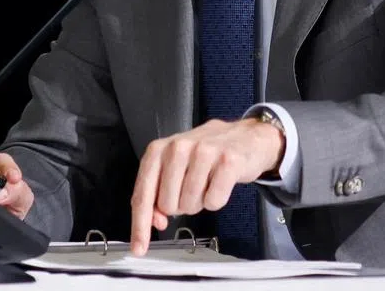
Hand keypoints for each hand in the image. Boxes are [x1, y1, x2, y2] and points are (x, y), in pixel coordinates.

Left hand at [129, 118, 284, 255]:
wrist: (245, 137)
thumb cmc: (206, 153)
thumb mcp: (175, 167)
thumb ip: (158, 192)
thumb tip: (156, 220)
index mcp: (158, 149)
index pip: (143, 195)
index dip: (140, 226)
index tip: (139, 248)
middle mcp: (178, 147)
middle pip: (168, 205)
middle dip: (181, 205)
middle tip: (192, 188)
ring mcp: (203, 151)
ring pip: (190, 205)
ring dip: (200, 202)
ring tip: (207, 182)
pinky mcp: (228, 160)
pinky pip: (214, 202)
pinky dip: (217, 199)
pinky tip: (220, 182)